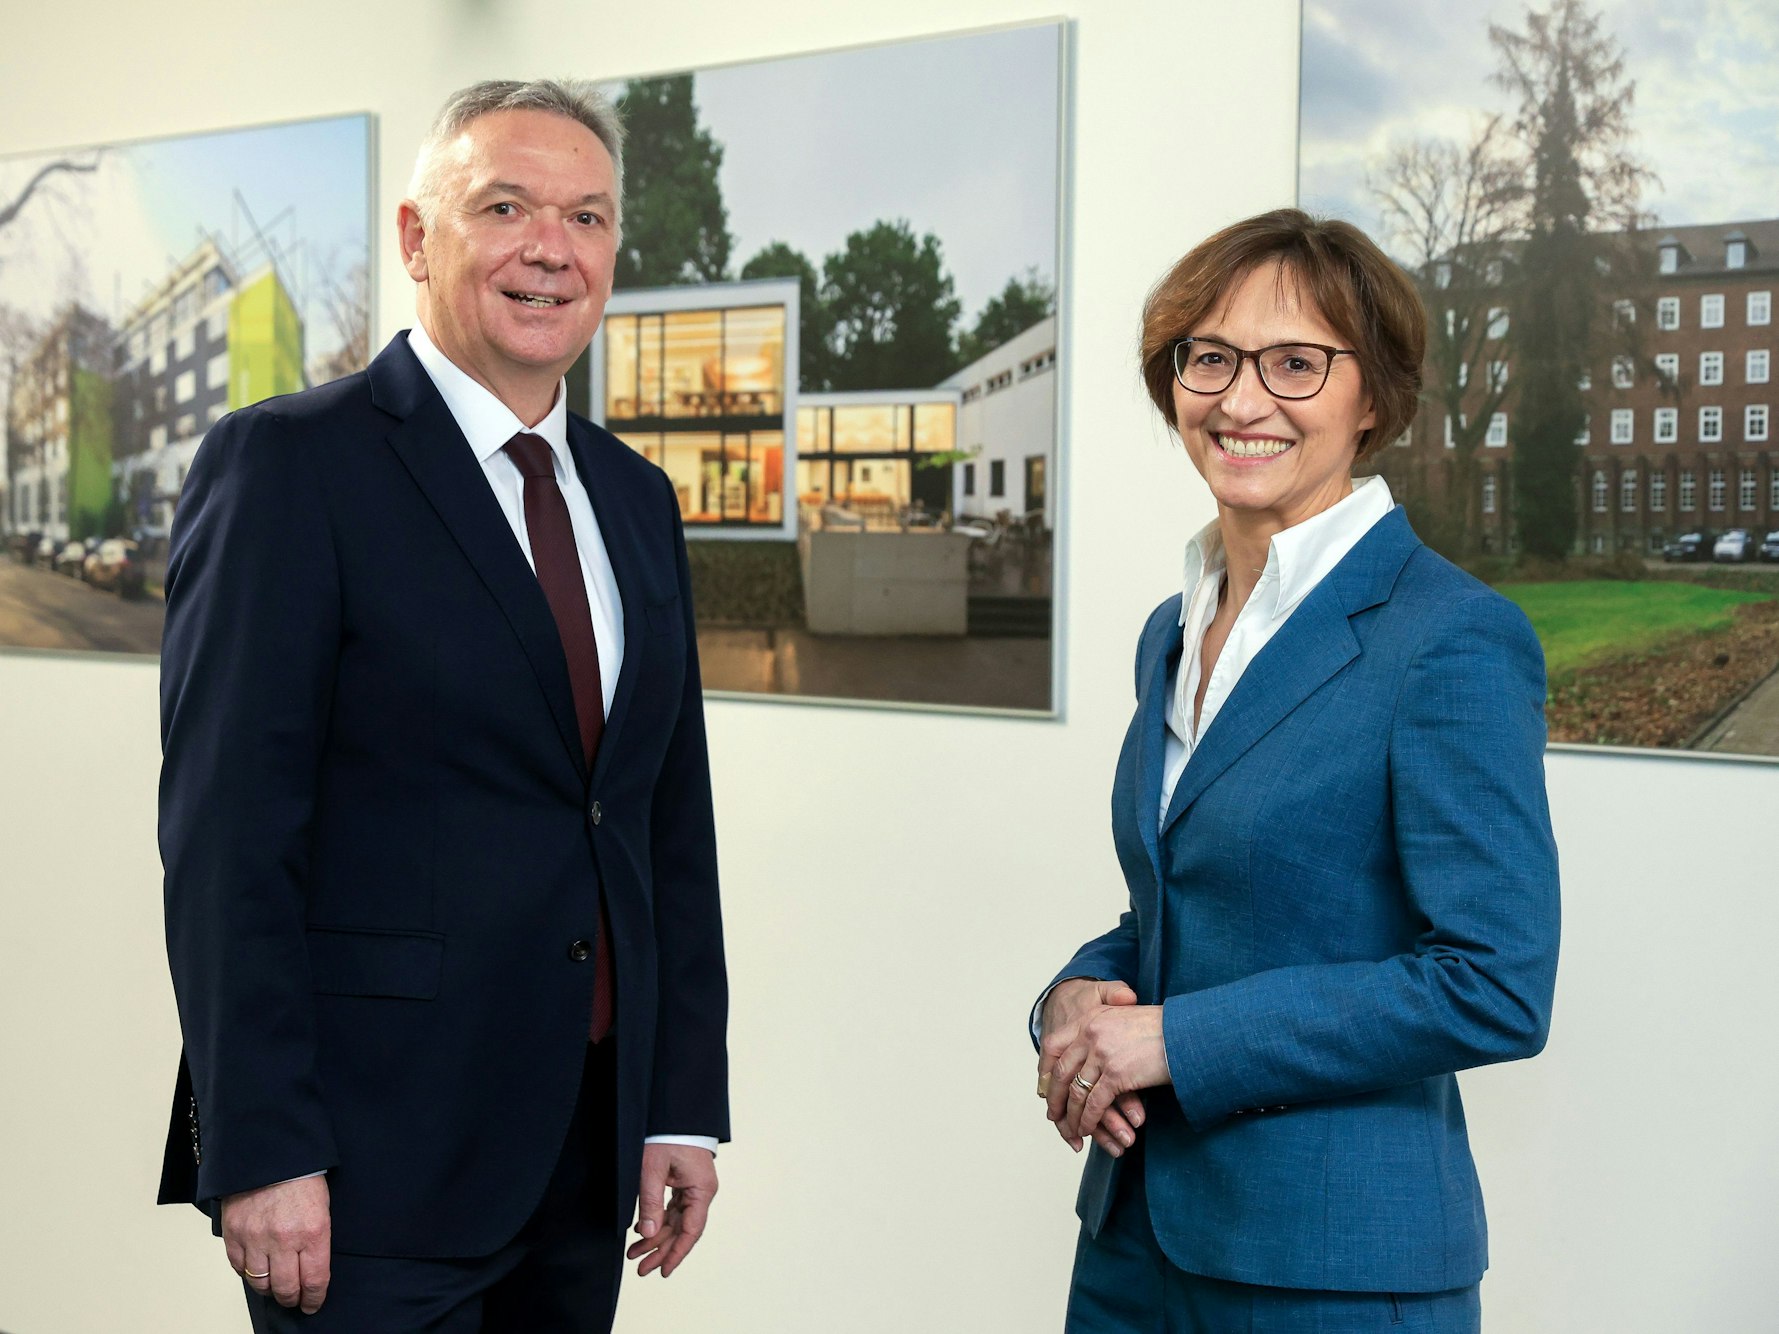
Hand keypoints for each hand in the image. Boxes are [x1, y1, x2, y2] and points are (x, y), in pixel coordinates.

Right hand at [222, 1175, 330, 1313]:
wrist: (270, 1153)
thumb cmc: (302, 1177)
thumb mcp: (322, 1207)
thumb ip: (316, 1240)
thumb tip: (311, 1270)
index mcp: (313, 1232)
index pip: (315, 1280)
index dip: (314, 1298)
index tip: (313, 1304)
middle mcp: (284, 1239)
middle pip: (286, 1288)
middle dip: (292, 1298)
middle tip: (294, 1298)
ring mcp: (256, 1238)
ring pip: (260, 1283)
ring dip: (269, 1289)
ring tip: (275, 1286)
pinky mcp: (234, 1233)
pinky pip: (239, 1267)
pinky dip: (247, 1273)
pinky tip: (256, 1269)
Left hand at [628, 1143, 716, 1276]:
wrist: (675, 1110)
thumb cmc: (667, 1135)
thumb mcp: (652, 1169)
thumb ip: (650, 1202)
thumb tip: (647, 1233)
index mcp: (701, 1189)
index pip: (691, 1231)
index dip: (676, 1253)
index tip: (663, 1271)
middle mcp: (701, 1191)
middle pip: (682, 1229)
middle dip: (661, 1250)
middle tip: (641, 1269)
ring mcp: (694, 1186)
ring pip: (676, 1221)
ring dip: (656, 1237)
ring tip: (635, 1254)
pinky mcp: (685, 1181)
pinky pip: (672, 1208)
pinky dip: (657, 1220)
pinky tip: (641, 1231)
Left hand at [1050, 1002, 1169, 1147]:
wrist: (1187, 1033)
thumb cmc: (1161, 1029)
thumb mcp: (1123, 1018)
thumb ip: (1100, 1031)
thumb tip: (1086, 1054)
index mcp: (1089, 1018)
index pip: (1054, 1046)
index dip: (1046, 1070)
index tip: (1045, 1087)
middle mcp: (1090, 1033)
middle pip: (1060, 1071)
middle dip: (1054, 1098)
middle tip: (1053, 1115)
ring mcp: (1102, 1054)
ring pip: (1076, 1092)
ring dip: (1072, 1116)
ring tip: (1072, 1129)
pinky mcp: (1117, 1074)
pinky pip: (1094, 1104)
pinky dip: (1089, 1121)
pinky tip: (1088, 1131)